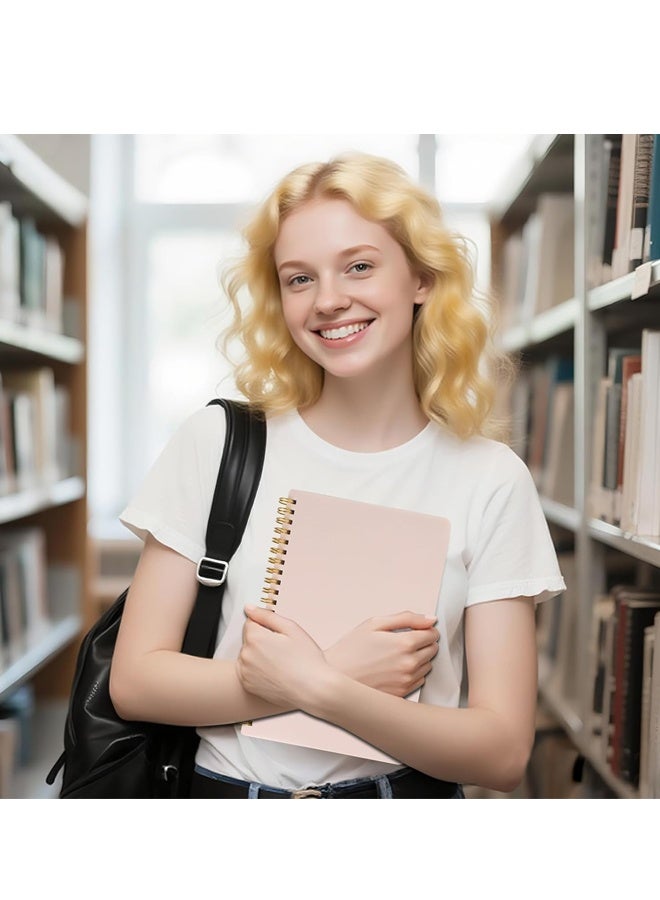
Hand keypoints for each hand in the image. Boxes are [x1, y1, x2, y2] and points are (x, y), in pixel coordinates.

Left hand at [237, 605, 331, 708]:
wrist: (314, 690)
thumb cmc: (307, 660)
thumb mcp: (291, 629)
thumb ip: (267, 616)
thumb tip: (249, 608)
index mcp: (255, 638)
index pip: (251, 622)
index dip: (266, 626)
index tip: (279, 636)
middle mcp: (246, 655)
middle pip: (249, 639)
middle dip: (262, 640)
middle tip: (284, 651)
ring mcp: (245, 673)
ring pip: (248, 655)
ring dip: (258, 656)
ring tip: (280, 663)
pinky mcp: (248, 686)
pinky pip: (248, 671)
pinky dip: (257, 671)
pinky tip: (275, 673)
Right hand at [324, 611, 439, 696]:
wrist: (334, 677)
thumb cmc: (351, 649)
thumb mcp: (374, 624)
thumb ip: (406, 618)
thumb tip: (430, 619)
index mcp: (404, 644)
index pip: (432, 634)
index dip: (424, 629)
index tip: (414, 630)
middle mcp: (409, 664)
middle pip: (433, 650)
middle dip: (423, 643)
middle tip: (402, 642)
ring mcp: (406, 681)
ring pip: (428, 666)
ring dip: (419, 659)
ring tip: (396, 656)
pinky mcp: (402, 695)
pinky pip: (419, 681)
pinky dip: (413, 674)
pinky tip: (395, 669)